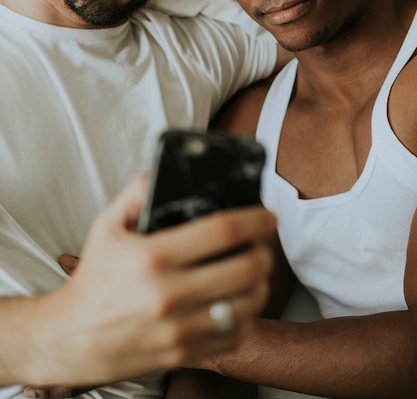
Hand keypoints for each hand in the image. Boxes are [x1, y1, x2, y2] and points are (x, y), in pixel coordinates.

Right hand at [24, 174, 275, 386]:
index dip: (254, 220)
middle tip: (262, 244)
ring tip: (255, 272)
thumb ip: (135, 194)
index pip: (222, 231)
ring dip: (261, 284)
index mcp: (153, 256)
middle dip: (265, 252)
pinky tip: (239, 304)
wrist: (71, 338)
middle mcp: (169, 294)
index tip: (267, 216)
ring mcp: (179, 328)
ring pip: (247, 305)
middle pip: (245, 268)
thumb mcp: (105, 226)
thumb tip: (161, 174)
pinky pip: (234, 337)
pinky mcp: (183, 353)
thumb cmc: (94, 279)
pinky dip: (247, 318)